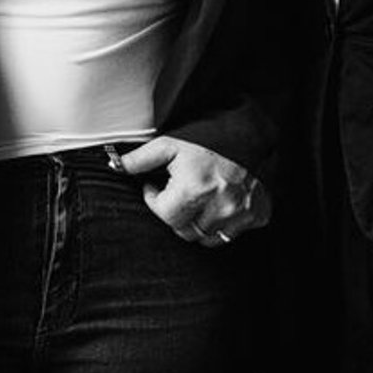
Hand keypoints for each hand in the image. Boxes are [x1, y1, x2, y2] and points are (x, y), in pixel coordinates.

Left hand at [116, 135, 271, 247]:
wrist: (251, 135)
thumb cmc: (207, 141)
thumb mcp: (170, 145)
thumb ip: (140, 159)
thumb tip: (115, 166)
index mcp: (195, 190)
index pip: (164, 214)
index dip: (156, 199)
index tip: (159, 187)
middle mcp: (220, 207)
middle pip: (183, 230)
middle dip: (176, 213)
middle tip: (180, 192)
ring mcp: (241, 214)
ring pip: (206, 238)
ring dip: (198, 222)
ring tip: (199, 198)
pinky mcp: (257, 216)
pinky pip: (231, 235)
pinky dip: (223, 224)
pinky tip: (221, 203)